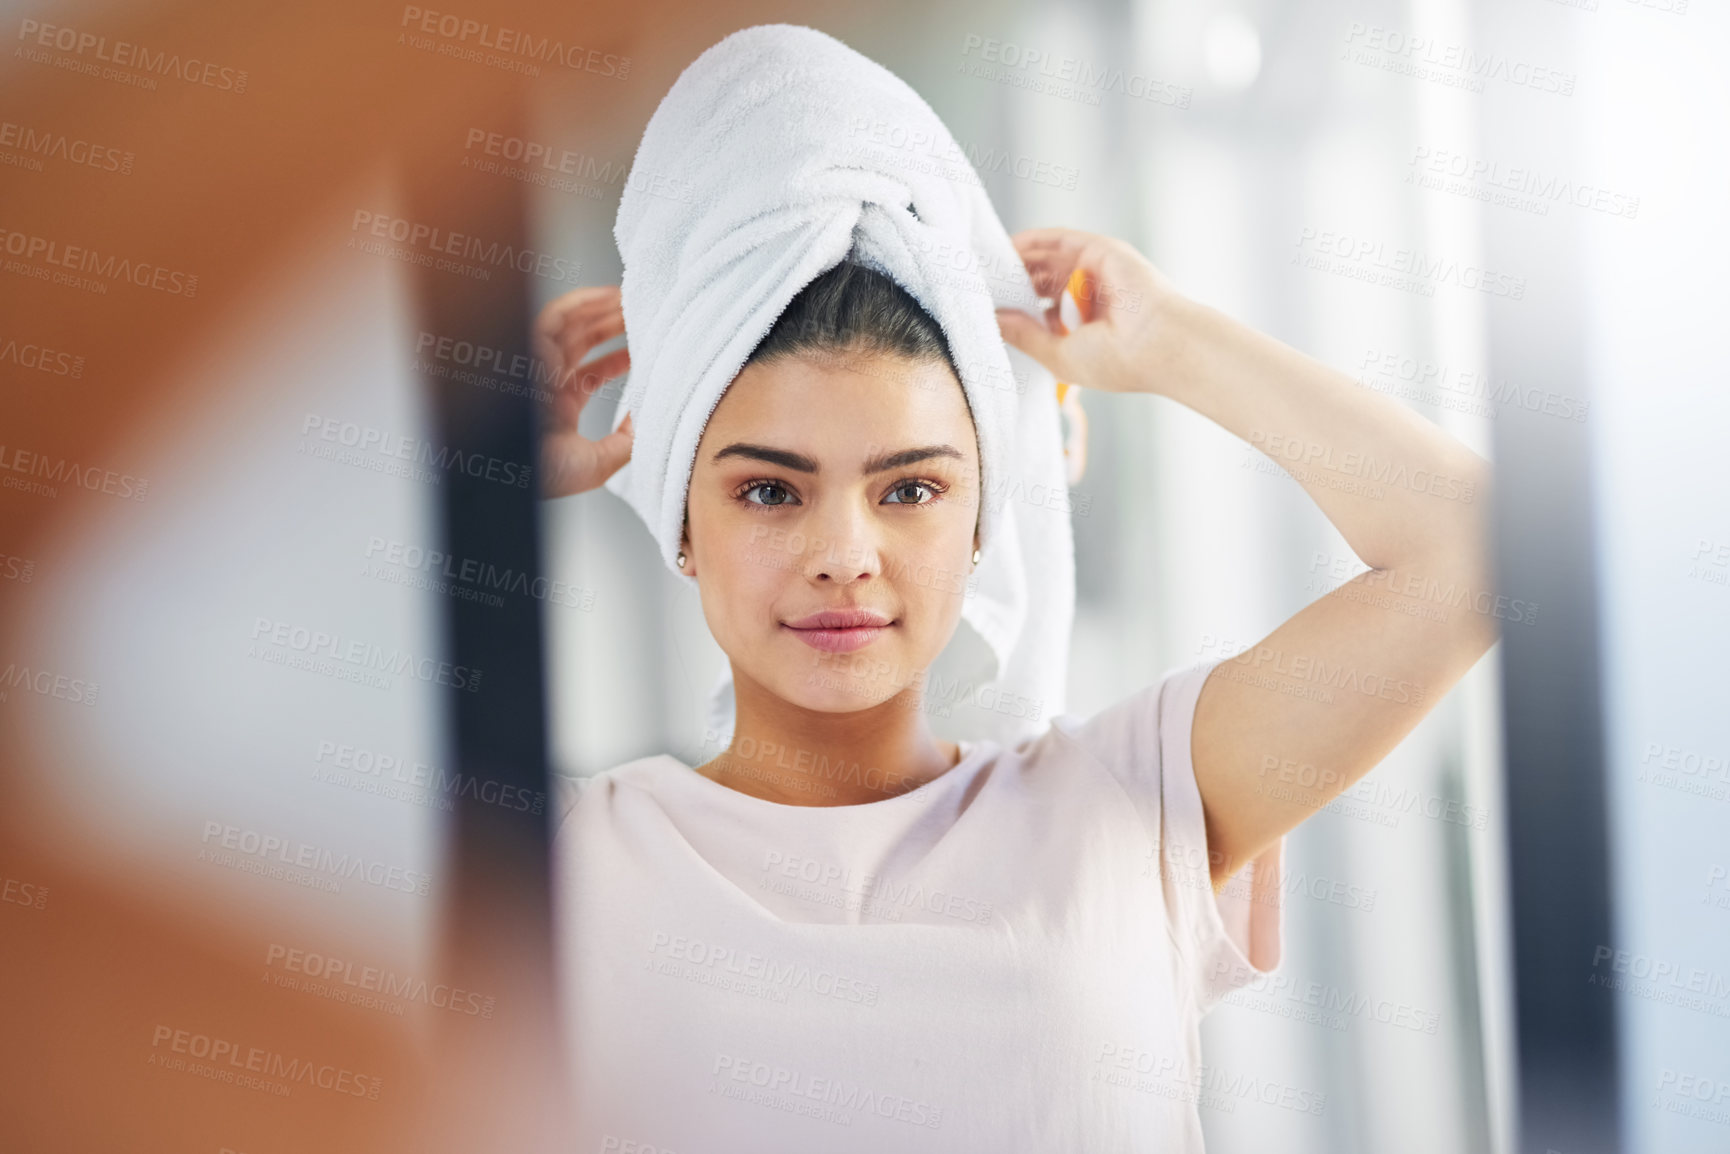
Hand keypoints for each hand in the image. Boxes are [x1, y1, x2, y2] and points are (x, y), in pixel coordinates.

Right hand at [532, 285, 634, 497]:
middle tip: (641, 314)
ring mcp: (538, 366)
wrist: (518, 473)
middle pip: (580, 344)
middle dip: (610, 326)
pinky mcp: (531, 351)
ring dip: (600, 308)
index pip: (590, 374)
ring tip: (630, 299)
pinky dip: (581, 302)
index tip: (643, 348)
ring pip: (570, 325)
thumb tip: (646, 423)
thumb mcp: (596, 464)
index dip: (616, 359)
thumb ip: (624, 444)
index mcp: (559, 408)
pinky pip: (554, 317)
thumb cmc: (547, 475)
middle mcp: (547, 384)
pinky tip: (609, 297)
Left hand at [995, 228, 1183, 395]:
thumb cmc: (1117, 360)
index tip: (984, 304)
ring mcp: (1096, 272)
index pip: (1041, 308)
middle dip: (1010, 279)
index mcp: (1083, 325)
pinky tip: (1009, 244)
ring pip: (1048, 258)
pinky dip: (1034, 240)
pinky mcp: (1101, 251)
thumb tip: (995, 318)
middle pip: (1040, 279)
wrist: (1159, 345)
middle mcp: (1089, 296)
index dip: (1013, 305)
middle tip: (975, 278)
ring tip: (983, 260)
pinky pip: (1060, 240)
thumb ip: (1025, 334)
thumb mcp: (1058, 353)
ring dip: (1017, 258)